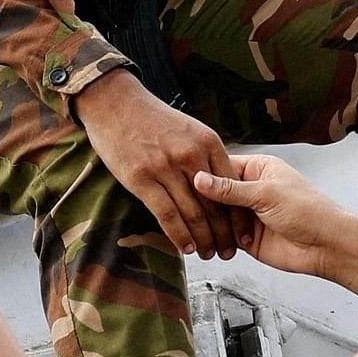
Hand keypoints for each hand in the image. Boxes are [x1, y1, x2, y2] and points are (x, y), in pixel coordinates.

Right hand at [75, 70, 245, 258]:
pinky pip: (166, 214)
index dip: (239, 215)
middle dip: (224, 234)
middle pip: (215, 204)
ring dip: (202, 239)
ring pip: (193, 213)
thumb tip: (220, 183)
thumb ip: (206, 155)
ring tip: (208, 254)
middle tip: (228, 253)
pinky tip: (185, 247)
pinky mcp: (142, 178)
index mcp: (208, 142)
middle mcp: (191, 155)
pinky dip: (178, 235)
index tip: (243, 234)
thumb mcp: (189, 128)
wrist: (114, 101)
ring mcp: (166, 167)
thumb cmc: (151, 117)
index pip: (232, 186)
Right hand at [187, 152, 357, 280]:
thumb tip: (201, 179)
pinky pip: (224, 235)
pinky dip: (214, 238)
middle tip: (182, 201)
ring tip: (191, 222)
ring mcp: (249, 214)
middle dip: (203, 200)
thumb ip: (231, 189)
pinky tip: (202, 237)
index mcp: (259, 169)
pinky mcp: (247, 237)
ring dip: (208, 221)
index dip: (204, 173)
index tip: (184, 177)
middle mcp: (252, 189)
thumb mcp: (266, 193)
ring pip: (218, 215)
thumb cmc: (309, 211)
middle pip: (217, 192)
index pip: (223, 167)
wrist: (326, 246)